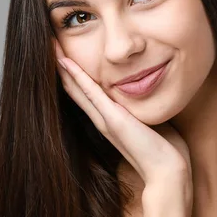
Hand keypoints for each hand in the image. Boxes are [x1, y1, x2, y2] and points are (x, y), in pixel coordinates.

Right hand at [54, 39, 191, 188]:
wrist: (166, 171)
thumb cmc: (163, 149)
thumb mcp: (150, 122)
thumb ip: (143, 110)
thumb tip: (150, 94)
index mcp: (108, 119)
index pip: (84, 93)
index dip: (73, 74)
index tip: (64, 55)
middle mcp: (100, 118)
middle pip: (73, 89)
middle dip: (61, 68)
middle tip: (50, 46)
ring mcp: (104, 118)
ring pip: (76, 89)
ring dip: (63, 68)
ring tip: (52, 49)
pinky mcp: (112, 119)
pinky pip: (90, 93)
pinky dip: (77, 76)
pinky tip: (66, 62)